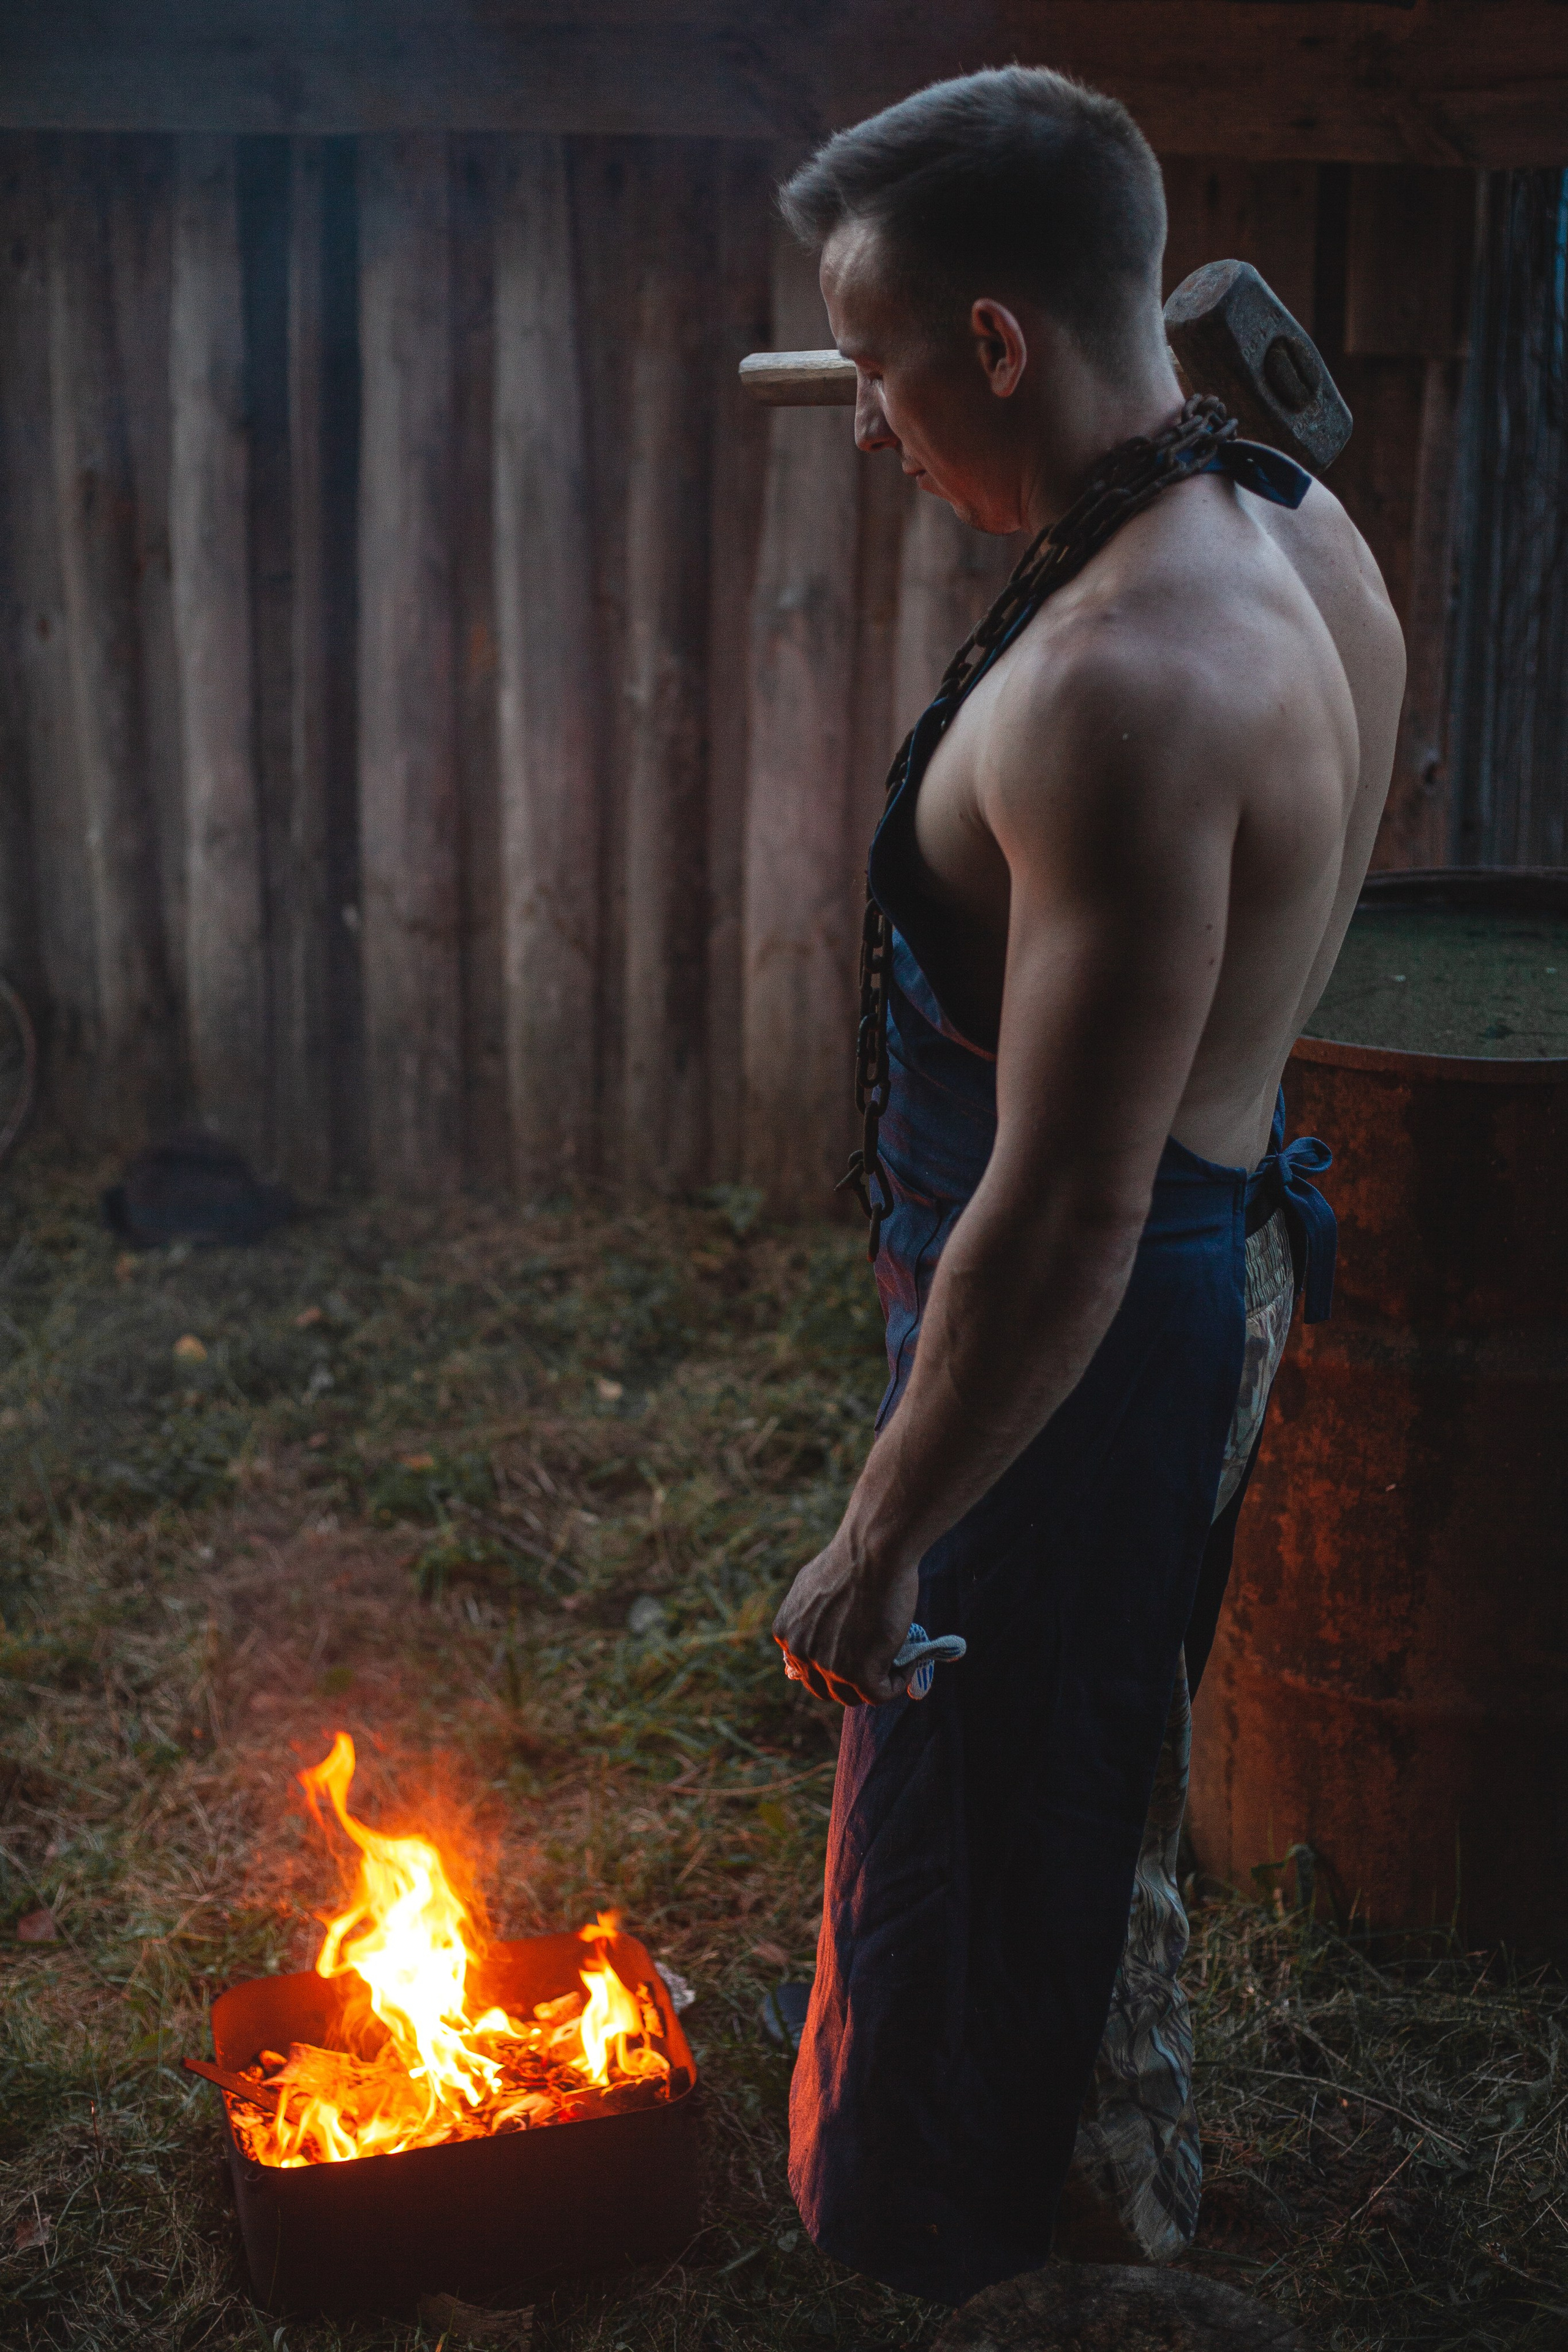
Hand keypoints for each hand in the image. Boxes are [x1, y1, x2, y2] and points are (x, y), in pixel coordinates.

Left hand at [772, 1530, 917, 1706]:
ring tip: (897, 1659)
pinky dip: (898, 1682)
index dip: (833, 1666)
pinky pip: (880, 1694)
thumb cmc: (852, 1559)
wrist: (873, 1551)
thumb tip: (819, 1631)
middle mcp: (801, 1653)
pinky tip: (910, 1662)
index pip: (806, 1669)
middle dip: (851, 1681)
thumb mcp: (812, 1586)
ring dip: (876, 1682)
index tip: (856, 1654)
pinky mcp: (858, 1675)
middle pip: (826, 1688)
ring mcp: (828, 1667)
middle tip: (877, 1662)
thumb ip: (808, 1616)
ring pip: (853, 1696)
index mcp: (786, 1633)